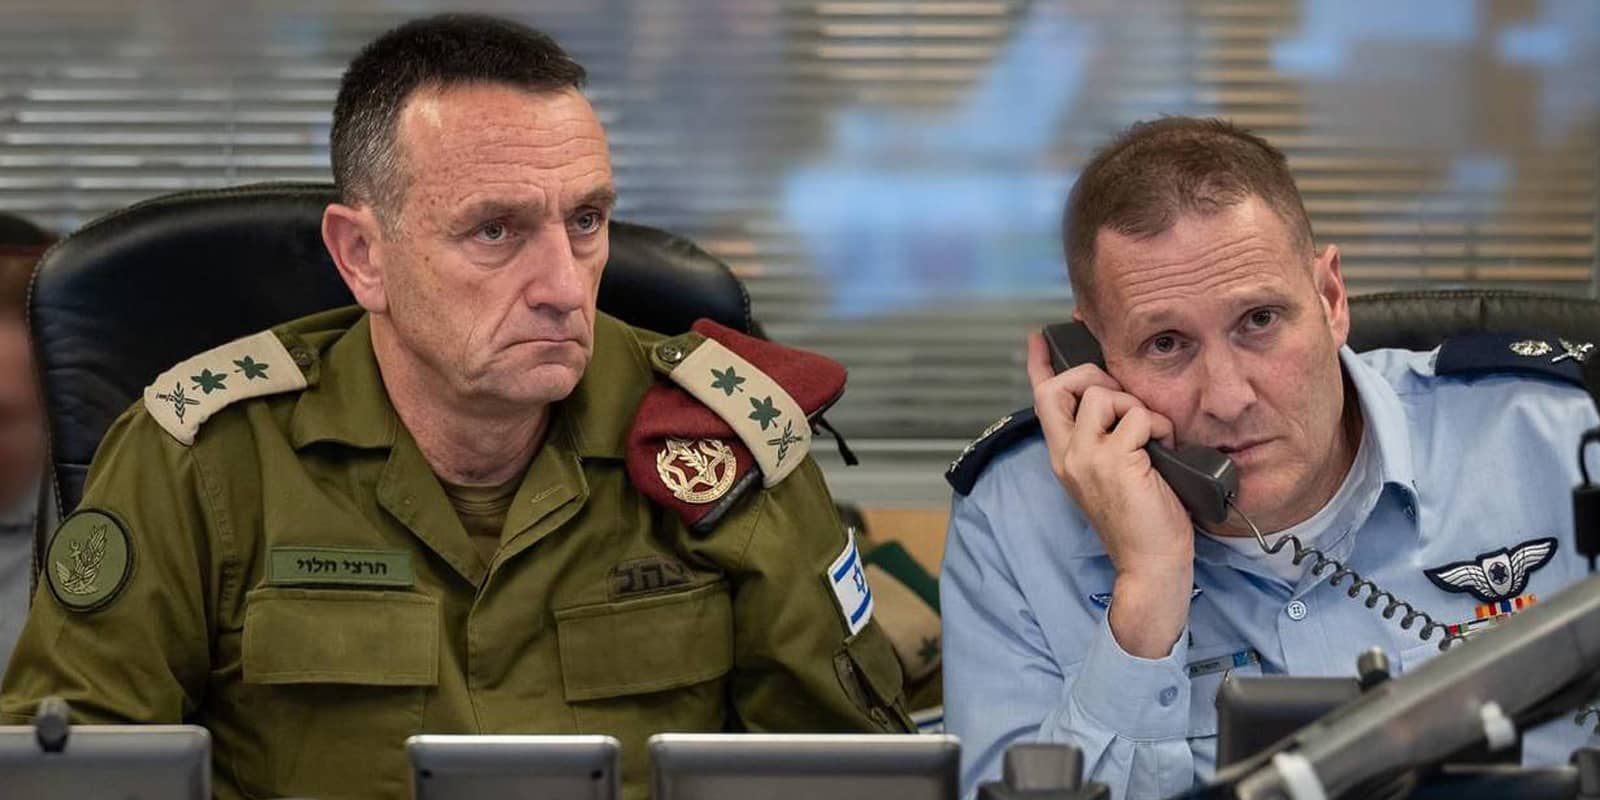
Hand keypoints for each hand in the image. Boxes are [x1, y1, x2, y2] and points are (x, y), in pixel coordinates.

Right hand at [1026, 331, 1193, 656]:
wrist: (1150, 564)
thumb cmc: (1142, 522)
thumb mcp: (1113, 474)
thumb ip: (1106, 440)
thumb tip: (1119, 401)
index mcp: (1064, 457)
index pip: (1042, 400)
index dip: (1040, 365)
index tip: (1039, 338)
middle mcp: (1068, 455)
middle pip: (1066, 386)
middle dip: (1099, 377)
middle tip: (1128, 400)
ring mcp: (1087, 458)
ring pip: (1104, 395)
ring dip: (1136, 407)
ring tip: (1152, 437)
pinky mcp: (1114, 461)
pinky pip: (1137, 416)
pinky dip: (1158, 426)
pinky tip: (1164, 450)